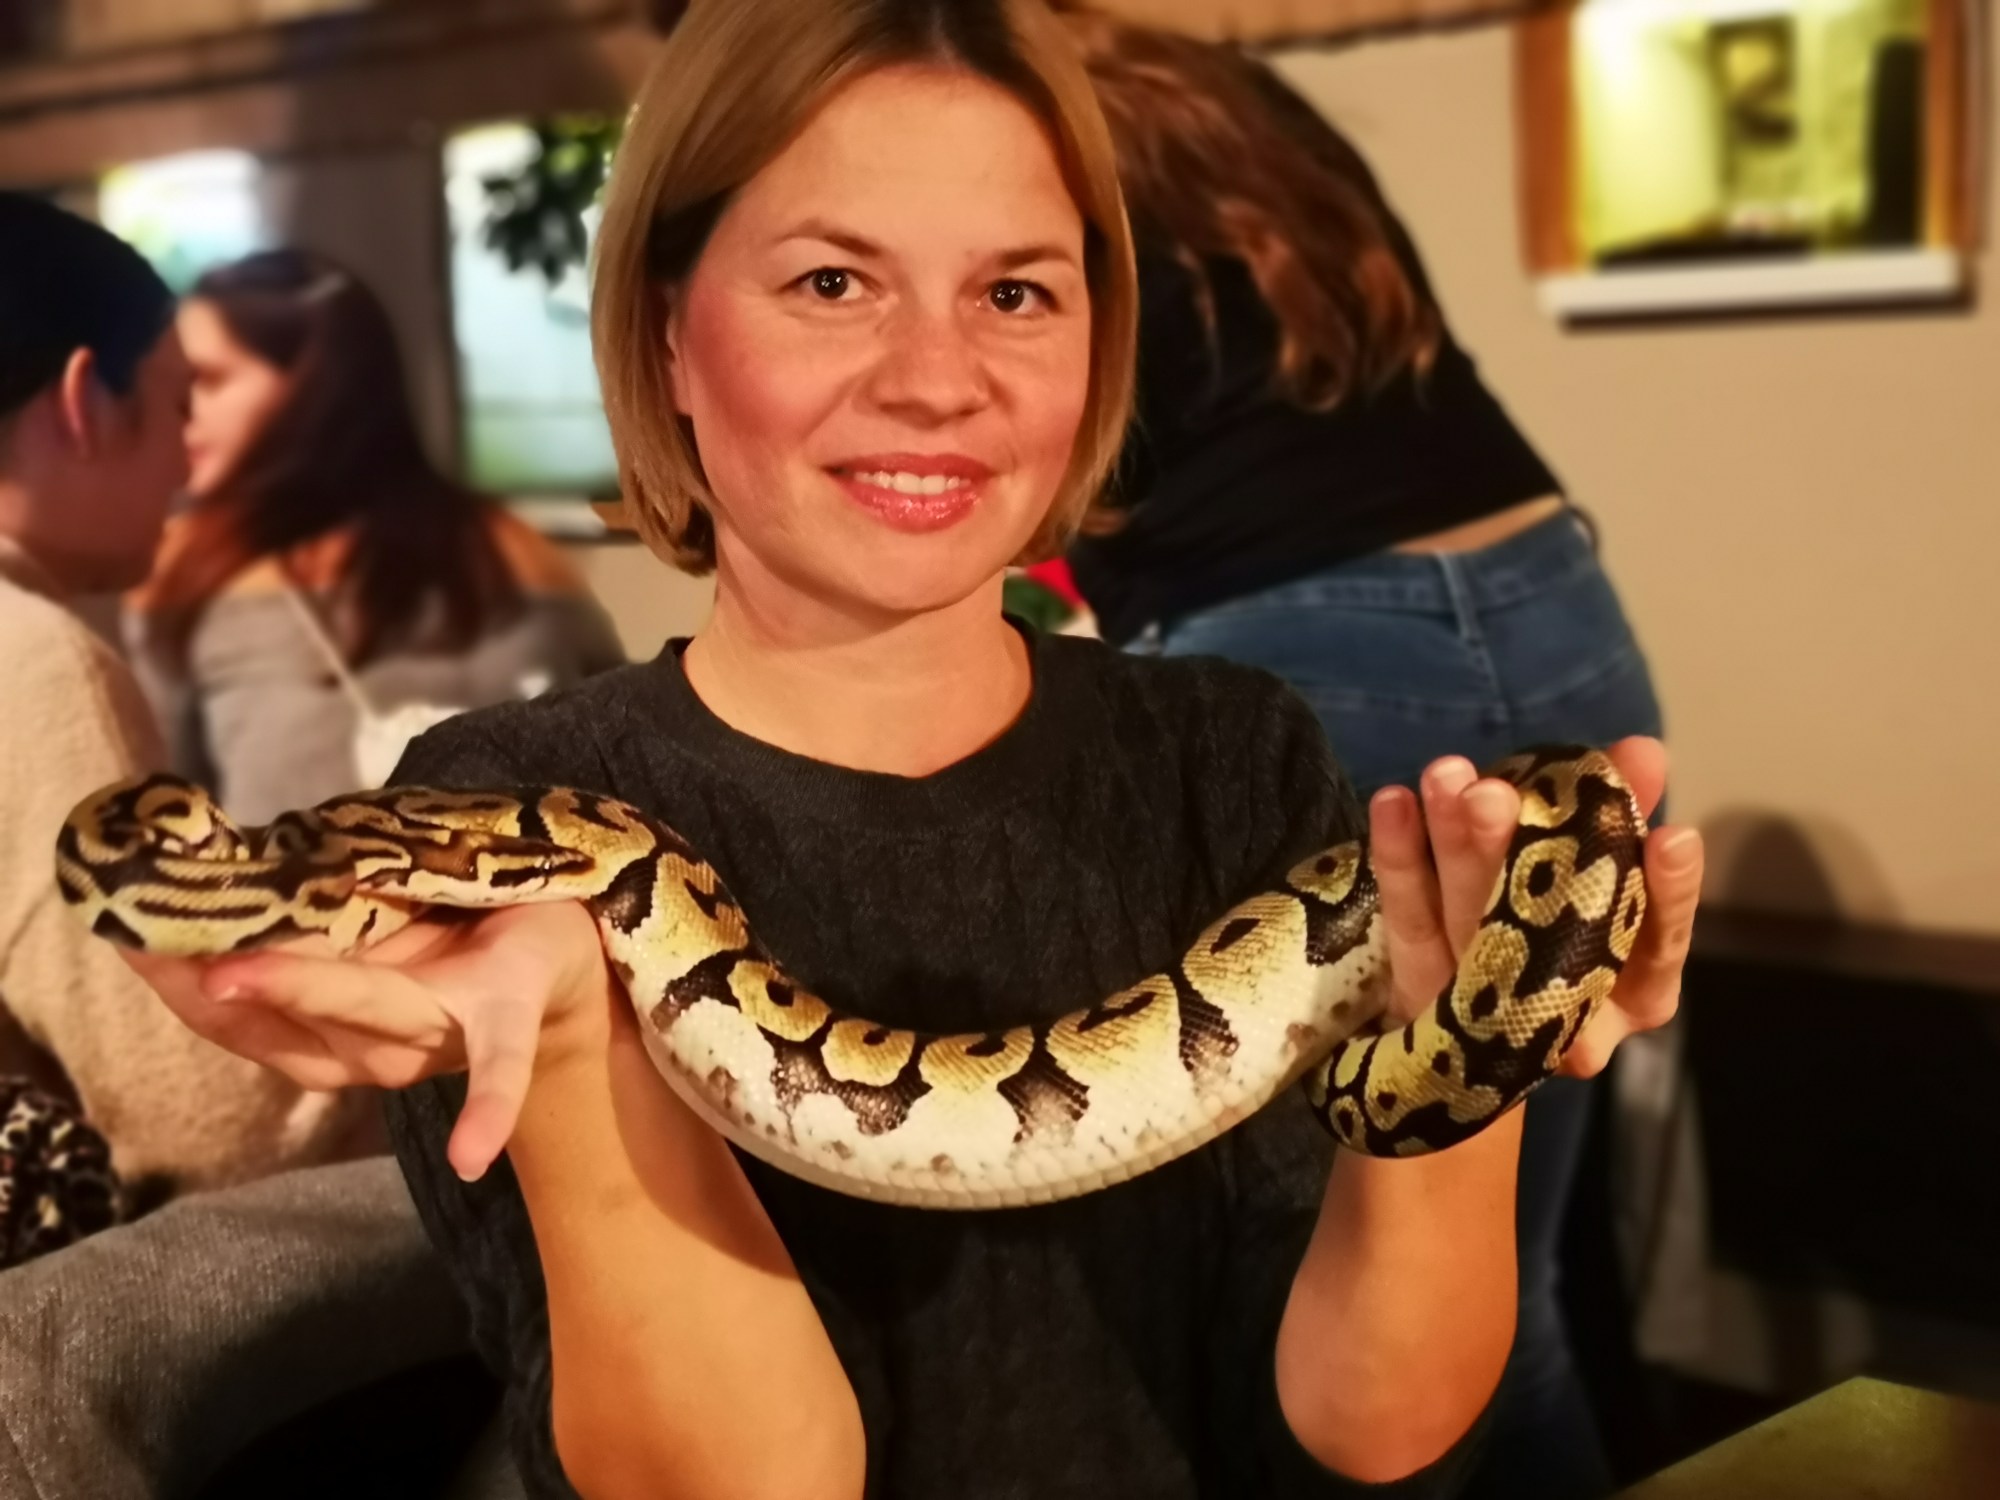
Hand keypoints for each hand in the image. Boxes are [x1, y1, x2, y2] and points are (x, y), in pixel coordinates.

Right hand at [120, 899, 612, 1180]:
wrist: (558, 938)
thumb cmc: (448, 920)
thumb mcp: (357, 911)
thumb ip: (295, 906)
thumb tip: (206, 862)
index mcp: (330, 1031)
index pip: (231, 1019)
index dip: (173, 982)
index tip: (121, 934)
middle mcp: (373, 1050)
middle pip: (277, 1027)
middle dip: (209, 991)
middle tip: (149, 945)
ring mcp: (437, 1037)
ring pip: (359, 1015)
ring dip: (296, 994)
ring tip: (233, 969)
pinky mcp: (509, 1014)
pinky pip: (499, 1071)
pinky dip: (487, 1113)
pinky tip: (471, 1156)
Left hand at [1366, 735, 1702, 1075]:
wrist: (1475, 1026)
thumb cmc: (1565, 931)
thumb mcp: (1605, 879)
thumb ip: (1624, 820)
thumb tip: (1643, 751)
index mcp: (1634, 993)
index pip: (1659, 948)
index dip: (1670, 896)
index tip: (1673, 837)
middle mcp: (1565, 1017)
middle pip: (1543, 935)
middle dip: (1516, 855)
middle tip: (1493, 793)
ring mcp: (1487, 1014)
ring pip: (1468, 922)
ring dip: (1454, 842)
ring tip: (1445, 775)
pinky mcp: (1421, 992)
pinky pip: (1409, 921)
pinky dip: (1399, 858)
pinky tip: (1394, 801)